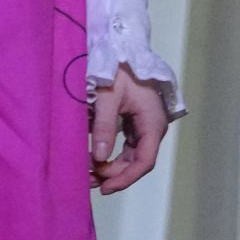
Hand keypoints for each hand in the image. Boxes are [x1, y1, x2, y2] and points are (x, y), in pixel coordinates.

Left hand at [90, 67, 169, 193]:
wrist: (123, 52)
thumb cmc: (118, 71)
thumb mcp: (108, 97)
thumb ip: (105, 126)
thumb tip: (99, 158)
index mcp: (152, 122)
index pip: (145, 160)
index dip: (126, 178)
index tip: (104, 187)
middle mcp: (152, 128)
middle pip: (138, 162)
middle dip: (114, 175)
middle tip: (87, 180)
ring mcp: (144, 128)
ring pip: (131, 158)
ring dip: (111, 169)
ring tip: (87, 174)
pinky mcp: (135, 125)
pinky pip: (126, 149)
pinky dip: (110, 158)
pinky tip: (93, 161)